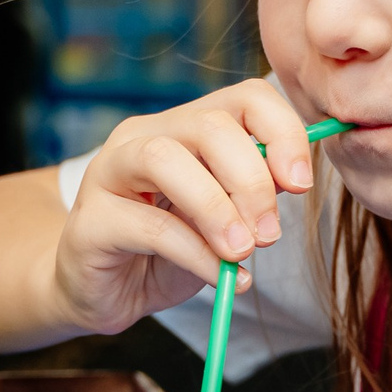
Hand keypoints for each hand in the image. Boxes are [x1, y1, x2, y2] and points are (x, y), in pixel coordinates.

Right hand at [48, 81, 314, 336]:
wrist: (105, 293)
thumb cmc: (167, 251)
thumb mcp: (223, 218)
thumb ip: (252, 193)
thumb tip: (294, 177)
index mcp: (182, 126)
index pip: (244, 98)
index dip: (283, 133)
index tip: (301, 184)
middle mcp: (142, 136)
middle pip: (208, 126)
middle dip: (251, 181)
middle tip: (270, 234)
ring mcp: (108, 173)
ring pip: (165, 160)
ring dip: (217, 209)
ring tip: (242, 252)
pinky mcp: (90, 221)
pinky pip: (150, 227)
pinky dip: (196, 253)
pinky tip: (220, 277)